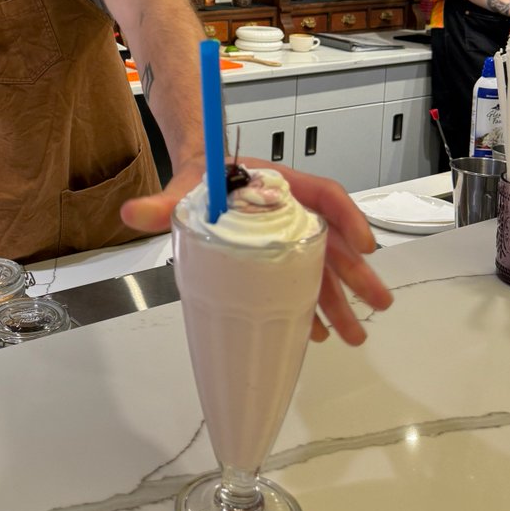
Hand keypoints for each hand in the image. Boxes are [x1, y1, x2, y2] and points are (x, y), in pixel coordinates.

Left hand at [121, 157, 392, 346]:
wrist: (195, 179)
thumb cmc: (201, 177)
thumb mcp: (184, 188)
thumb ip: (163, 203)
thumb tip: (132, 215)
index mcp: (279, 186)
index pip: (323, 194)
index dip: (347, 218)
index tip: (363, 245)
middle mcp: (291, 212)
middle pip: (332, 241)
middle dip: (356, 274)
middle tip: (377, 304)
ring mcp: (287, 237)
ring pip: (323, 268)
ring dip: (341, 300)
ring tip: (357, 333)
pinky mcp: (276, 259)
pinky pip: (301, 282)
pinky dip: (310, 307)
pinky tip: (315, 333)